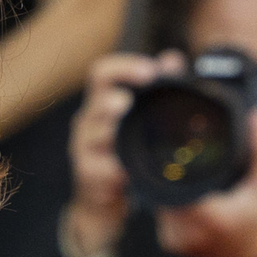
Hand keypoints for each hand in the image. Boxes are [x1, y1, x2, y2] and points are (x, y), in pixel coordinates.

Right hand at [60, 51, 159, 256]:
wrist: (102, 199)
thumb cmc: (121, 152)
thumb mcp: (136, 118)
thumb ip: (155, 86)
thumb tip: (172, 57)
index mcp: (102, 101)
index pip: (103, 73)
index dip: (123, 67)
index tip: (149, 71)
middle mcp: (89, 120)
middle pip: (96, 100)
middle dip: (110, 102)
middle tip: (127, 102)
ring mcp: (85, 148)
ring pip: (94, 134)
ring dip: (110, 134)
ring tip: (124, 135)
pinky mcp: (88, 174)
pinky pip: (100, 169)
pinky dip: (116, 169)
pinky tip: (128, 172)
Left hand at [155, 102, 256, 256]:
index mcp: (207, 215)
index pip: (174, 181)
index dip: (174, 165)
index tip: (179, 151)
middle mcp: (186, 230)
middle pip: (163, 190)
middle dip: (171, 176)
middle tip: (181, 161)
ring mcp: (175, 240)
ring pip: (158, 203)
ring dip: (169, 191)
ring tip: (184, 179)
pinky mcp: (170, 245)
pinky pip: (161, 217)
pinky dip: (170, 206)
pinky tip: (185, 198)